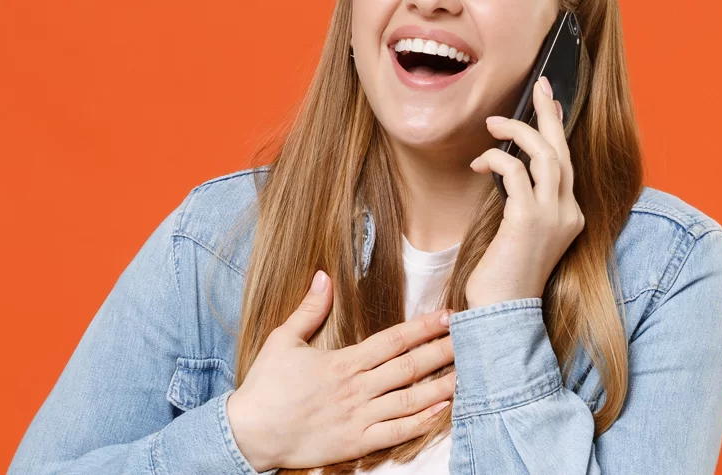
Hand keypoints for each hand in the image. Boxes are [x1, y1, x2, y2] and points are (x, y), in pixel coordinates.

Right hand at [226, 271, 456, 470]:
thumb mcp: (283, 339)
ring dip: (441, 386)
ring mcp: (358, 418)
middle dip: (442, 352)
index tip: (448, 316)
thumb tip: (323, 276)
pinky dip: (422, 422)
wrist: (250, 434)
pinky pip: (396, 433)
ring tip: (468, 373)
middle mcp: (357, 388)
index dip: (424, 327)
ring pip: (410, 400)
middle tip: (471, 339)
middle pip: (409, 367)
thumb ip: (309, 309)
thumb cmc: (266, 386)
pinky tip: (443, 410)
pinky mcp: (356, 444)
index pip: (393, 340)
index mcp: (343, 362)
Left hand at [467, 78, 584, 307]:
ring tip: (493, 123)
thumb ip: (521, 202)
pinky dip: (497, 159)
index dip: (556, 131)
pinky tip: (479, 163)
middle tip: (539, 87)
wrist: (504, 313)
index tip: (548, 104)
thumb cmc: (504, 276)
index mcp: (569, 215)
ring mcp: (553, 216)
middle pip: (563, 150)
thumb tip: (507, 168)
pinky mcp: (529, 219)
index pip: (567, 163)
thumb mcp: (519, 233)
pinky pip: (515, 172)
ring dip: (518, 132)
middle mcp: (568, 212)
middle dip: (549, 114)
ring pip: (545, 155)